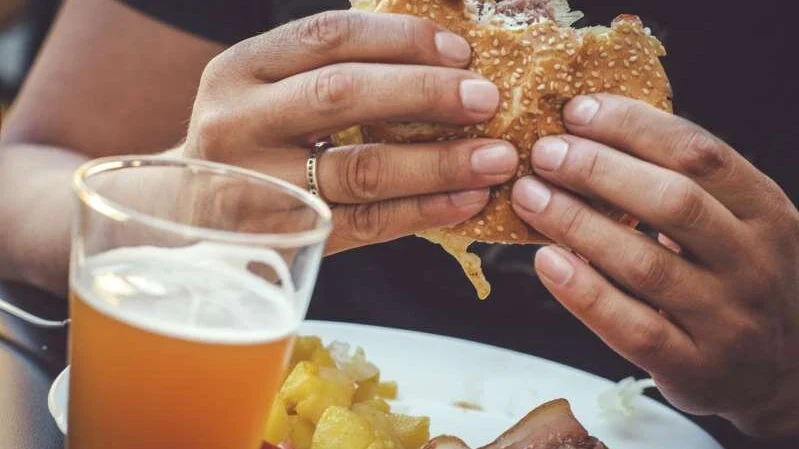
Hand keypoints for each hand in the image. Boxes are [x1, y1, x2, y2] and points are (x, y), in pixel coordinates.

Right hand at [180, 11, 518, 253]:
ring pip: (359, 168)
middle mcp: (239, 122)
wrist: (187, 217)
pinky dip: (421, 211)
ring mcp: (259, 186)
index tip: (460, 50)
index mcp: (240, 68)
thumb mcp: (267, 92)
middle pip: (342, 95)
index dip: (402, 39)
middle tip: (487, 100)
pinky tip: (464, 201)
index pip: (328, 36)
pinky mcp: (284, 237)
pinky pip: (363, 224)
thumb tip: (439, 60)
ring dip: (437, 162)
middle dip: (425, 93)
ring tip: (494, 159)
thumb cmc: (249, 145)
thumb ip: (327, 73)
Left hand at [510, 94, 798, 438]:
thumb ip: (684, 188)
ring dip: (577, 224)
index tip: (578, 111)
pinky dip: (584, 292)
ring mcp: (727, 320)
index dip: (635, 126)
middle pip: (673, 202)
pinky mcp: (694, 367)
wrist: (779, 377)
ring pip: (646, 265)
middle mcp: (753, 263)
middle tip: (544, 153)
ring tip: (529, 196)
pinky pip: (633, 327)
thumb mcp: (736, 227)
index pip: (701, 154)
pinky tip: (546, 262)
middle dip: (598, 170)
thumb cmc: (736, 283)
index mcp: (765, 213)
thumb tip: (592, 136)